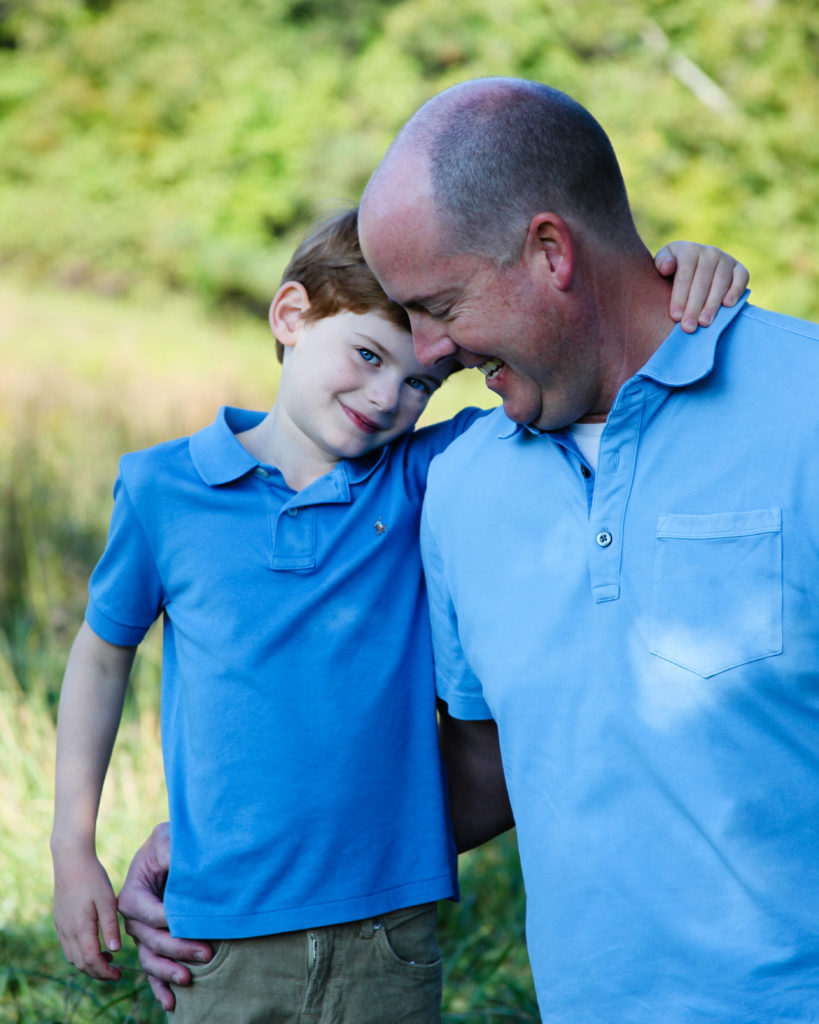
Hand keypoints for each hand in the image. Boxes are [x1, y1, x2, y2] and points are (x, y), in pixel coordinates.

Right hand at [53, 852, 121, 980]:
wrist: (71, 860)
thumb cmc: (93, 878)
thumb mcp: (107, 900)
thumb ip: (110, 927)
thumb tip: (115, 951)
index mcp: (81, 928)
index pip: (91, 961)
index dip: (105, 972)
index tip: (119, 975)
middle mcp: (67, 931)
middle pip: (80, 964)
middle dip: (98, 972)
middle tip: (116, 973)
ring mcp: (61, 927)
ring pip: (72, 957)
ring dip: (89, 963)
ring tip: (108, 959)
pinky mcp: (59, 921)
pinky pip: (68, 946)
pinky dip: (80, 953)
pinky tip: (94, 944)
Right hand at [118, 822, 212, 1011]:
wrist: (165, 854)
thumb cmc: (165, 844)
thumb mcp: (164, 838)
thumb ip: (165, 846)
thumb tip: (168, 860)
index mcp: (131, 896)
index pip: (149, 913)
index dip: (171, 920)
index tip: (191, 922)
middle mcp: (132, 921)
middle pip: (152, 940)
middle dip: (178, 949)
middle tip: (205, 953)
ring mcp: (140, 936)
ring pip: (150, 959)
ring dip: (167, 972)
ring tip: (188, 979)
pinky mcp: (150, 945)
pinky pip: (151, 969)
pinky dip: (159, 988)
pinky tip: (172, 1002)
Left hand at [654, 241, 748, 332]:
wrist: (692, 265)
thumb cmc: (673, 269)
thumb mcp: (662, 262)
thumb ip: (661, 263)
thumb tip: (667, 267)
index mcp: (689, 250)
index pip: (684, 275)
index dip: (680, 297)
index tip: (675, 316)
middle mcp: (709, 252)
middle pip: (702, 282)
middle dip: (694, 306)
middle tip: (688, 327)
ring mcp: (726, 259)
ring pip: (721, 282)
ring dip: (712, 304)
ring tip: (704, 322)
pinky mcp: (739, 268)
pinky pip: (741, 277)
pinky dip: (736, 290)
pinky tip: (728, 305)